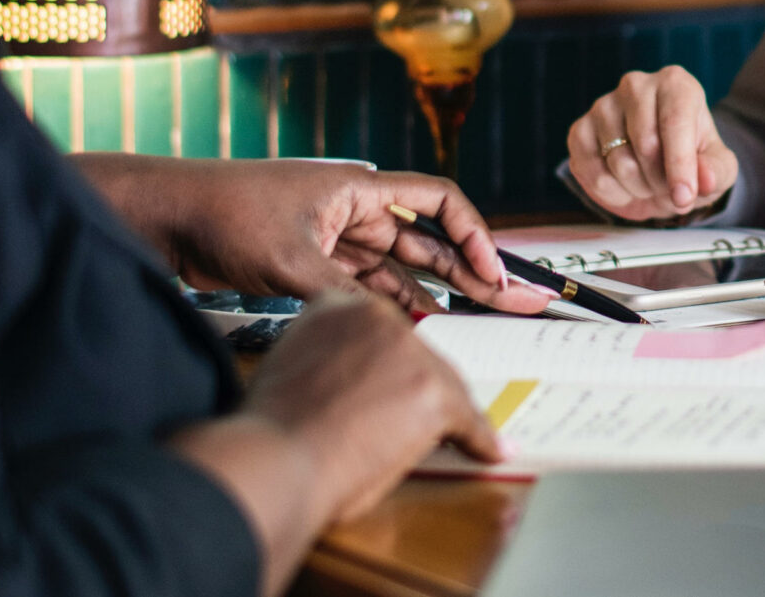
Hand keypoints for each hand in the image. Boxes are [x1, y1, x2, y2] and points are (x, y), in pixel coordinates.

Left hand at [75, 154, 552, 314]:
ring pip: (400, 266)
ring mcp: (334, 238)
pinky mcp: (313, 263)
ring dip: (434, 290)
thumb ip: (342, 293)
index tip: (491, 271)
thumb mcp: (288, 258)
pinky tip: (416, 324)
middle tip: (509, 299)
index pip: (437, 201)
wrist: (168, 218)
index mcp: (358, 188)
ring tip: (472, 318)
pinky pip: (368, 284)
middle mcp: (354, 210)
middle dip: (470, 267)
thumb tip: (389, 326)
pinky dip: (393, 303)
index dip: (473, 234)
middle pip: (428, 238)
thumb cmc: (225, 215)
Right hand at [245, 293, 502, 521]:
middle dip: (416, 390)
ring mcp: (410, 352)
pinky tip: (491, 450)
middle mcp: (378, 317)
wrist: (276, 458)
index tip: (391, 387)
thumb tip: (350, 383)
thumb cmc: (273, 430)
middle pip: (419, 354)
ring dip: (444, 416)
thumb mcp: (289, 366)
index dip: (388, 366)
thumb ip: (324, 358)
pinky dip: (480, 440)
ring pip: (445, 384)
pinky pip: (467, 420)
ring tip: (443, 439)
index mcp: (338, 306)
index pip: (381, 332)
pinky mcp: (432, 391)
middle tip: (407, 422)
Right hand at [565, 66, 739, 219]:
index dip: (680, 165)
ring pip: (619, 162)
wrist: (659, 165)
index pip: (674, 122)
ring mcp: (603, 106)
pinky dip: (612, 192)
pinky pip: (591, 173)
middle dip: (661, 181)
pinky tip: (625, 186)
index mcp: (675, 84)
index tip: (685, 197)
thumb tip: (705, 179)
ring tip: (649, 183)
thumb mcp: (718, 168)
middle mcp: (636, 86)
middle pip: (646, 145)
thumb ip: (717, 171)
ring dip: (639, 188)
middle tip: (670, 189)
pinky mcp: (579, 130)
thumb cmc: (692, 160)